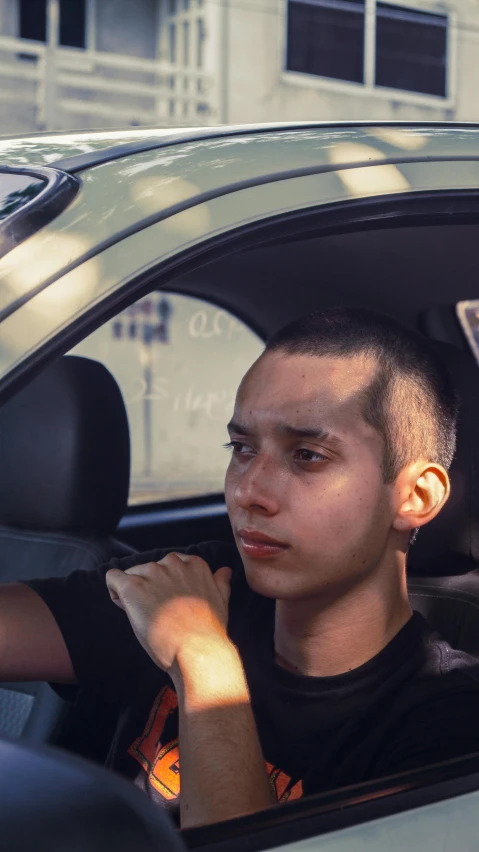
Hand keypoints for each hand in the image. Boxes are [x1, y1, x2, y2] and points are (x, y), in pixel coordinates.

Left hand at [105, 553, 231, 672]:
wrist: (197, 650)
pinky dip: (115, 591)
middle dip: (148, 587)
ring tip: (142, 615)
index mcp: (193, 564)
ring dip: (132, 591)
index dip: (165, 584)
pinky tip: (125, 607)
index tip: (167, 601)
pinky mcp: (132, 586)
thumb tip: (224, 571)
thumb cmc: (208, 631)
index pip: (170, 564)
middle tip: (155, 611)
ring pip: (131, 574)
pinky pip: (113, 578)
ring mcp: (151, 573)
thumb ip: (220, 582)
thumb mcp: (222, 601)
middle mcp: (172, 563)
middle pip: (149, 569)